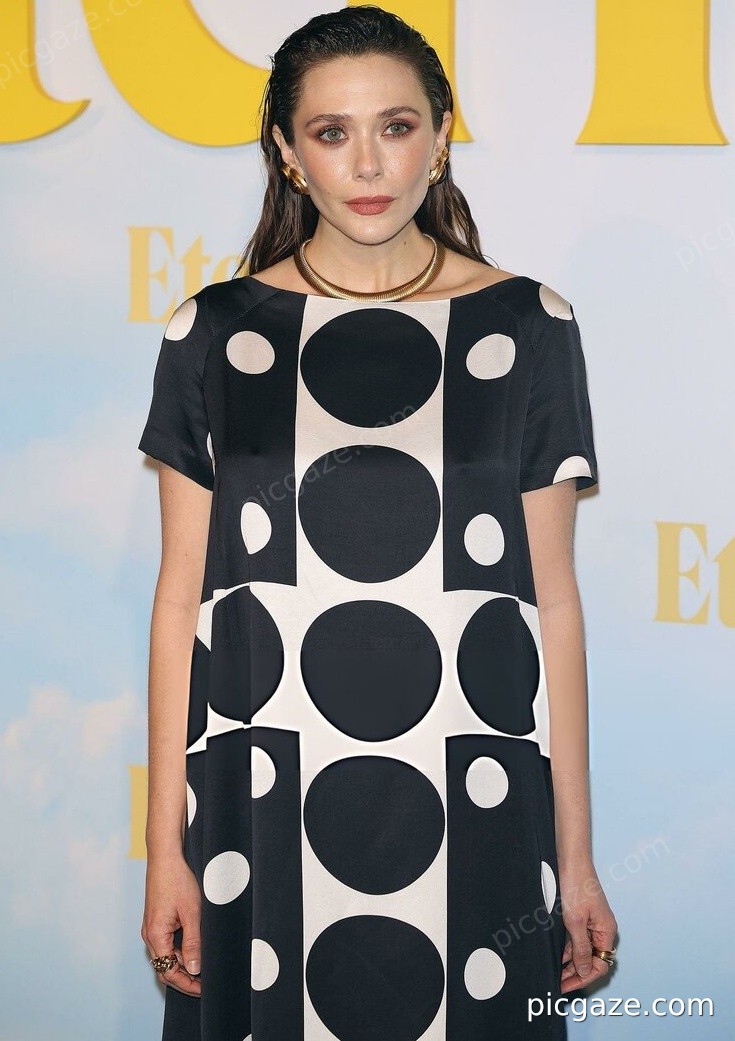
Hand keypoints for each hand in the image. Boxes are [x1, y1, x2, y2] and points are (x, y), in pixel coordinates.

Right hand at [141, 851, 201, 996]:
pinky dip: (179, 952)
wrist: (166, 857)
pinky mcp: (156, 921)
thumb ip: (193, 942)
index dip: (187, 984)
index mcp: (155, 935)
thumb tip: (195, 969)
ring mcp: (152, 928)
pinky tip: (195, 950)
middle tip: (205, 984)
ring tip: (203, 969)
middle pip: (165, 968)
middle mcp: (149, 935)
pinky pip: (166, 944)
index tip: (204, 990)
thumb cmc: (178, 880)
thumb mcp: (192, 912)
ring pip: (166, 956)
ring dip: (183, 965)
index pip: (168, 972)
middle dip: (185, 979)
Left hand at [558, 859, 617, 993]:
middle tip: (559, 983)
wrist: (571, 858)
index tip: (566, 986)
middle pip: (593, 959)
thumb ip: (580, 948)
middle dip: (577, 973)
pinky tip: (558, 956)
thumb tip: (585, 970)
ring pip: (584, 950)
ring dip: (572, 962)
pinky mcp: (583, 914)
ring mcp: (593, 921)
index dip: (583, 977)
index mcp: (607, 931)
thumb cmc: (576, 885)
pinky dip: (569, 949)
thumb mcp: (575, 921)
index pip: (600, 965)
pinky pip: (579, 938)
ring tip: (556, 974)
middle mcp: (603, 928)